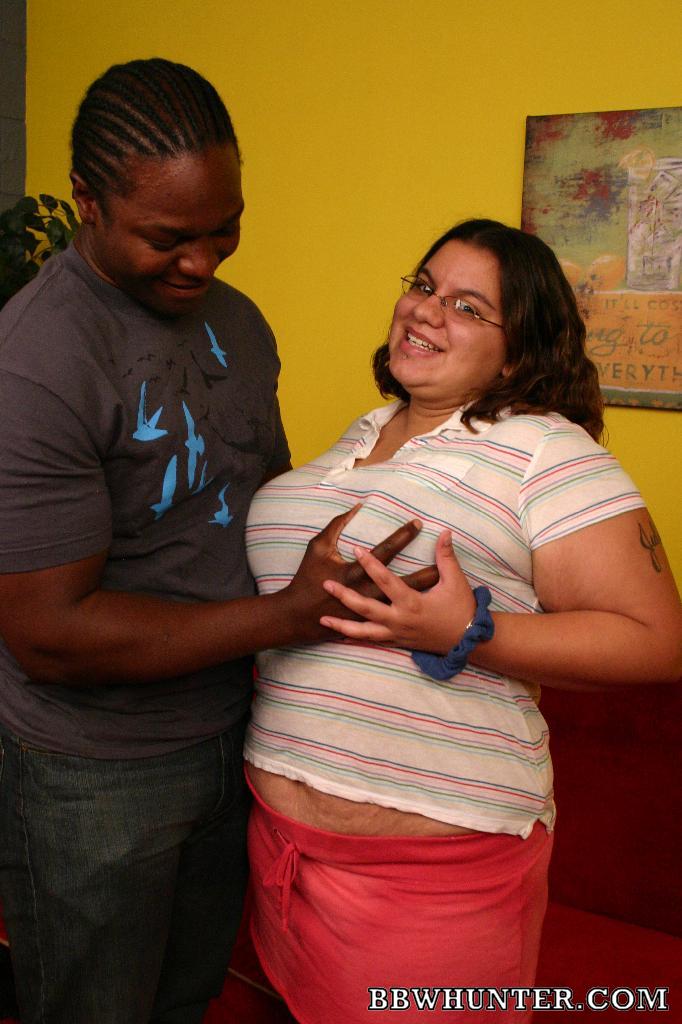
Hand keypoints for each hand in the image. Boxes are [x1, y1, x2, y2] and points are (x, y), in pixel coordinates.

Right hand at [281, 505, 438, 643]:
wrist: (297, 617)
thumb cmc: (306, 578)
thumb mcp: (317, 547)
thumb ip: (335, 526)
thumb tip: (356, 507)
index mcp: (355, 573)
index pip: (385, 551)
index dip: (402, 536)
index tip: (418, 523)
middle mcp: (367, 594)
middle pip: (404, 581)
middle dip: (425, 568)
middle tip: (444, 556)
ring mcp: (369, 613)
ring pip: (405, 602)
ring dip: (424, 592)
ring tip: (445, 582)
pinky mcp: (368, 625)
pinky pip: (398, 617)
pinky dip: (412, 610)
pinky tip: (429, 606)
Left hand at [319, 528, 476, 651]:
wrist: (466, 641)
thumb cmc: (461, 609)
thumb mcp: (455, 581)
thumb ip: (446, 556)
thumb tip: (444, 532)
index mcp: (412, 603)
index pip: (386, 581)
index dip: (371, 564)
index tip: (357, 549)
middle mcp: (400, 620)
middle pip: (366, 608)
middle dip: (344, 596)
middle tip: (326, 584)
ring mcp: (396, 634)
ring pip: (363, 632)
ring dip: (342, 624)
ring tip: (323, 619)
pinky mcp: (397, 642)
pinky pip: (371, 641)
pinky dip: (355, 638)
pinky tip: (339, 634)